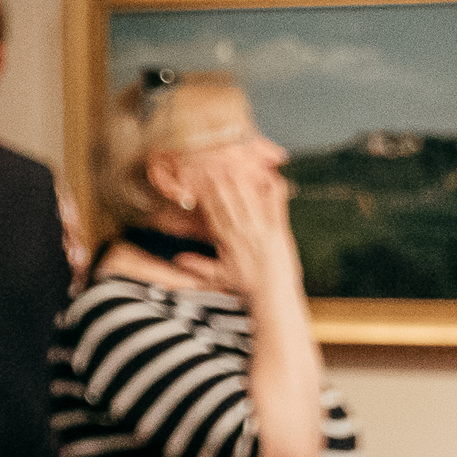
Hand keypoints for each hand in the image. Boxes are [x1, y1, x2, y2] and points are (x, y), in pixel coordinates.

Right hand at [177, 144, 301, 297]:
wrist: (272, 295)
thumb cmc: (248, 286)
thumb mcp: (219, 277)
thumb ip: (197, 265)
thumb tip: (177, 260)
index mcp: (228, 241)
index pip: (213, 213)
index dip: (206, 194)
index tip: (199, 178)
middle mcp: (243, 232)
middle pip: (228, 201)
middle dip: (219, 180)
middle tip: (213, 161)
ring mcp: (262, 230)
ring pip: (248, 199)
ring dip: (241, 180)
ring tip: (233, 162)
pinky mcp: (280, 230)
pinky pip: (277, 206)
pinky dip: (275, 190)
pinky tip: (272, 175)